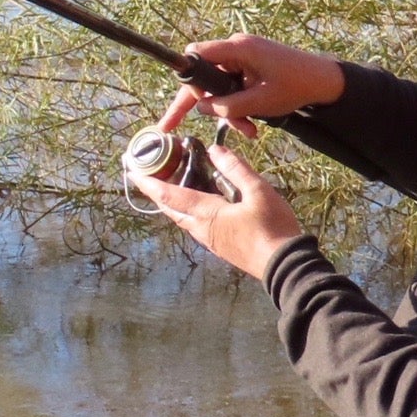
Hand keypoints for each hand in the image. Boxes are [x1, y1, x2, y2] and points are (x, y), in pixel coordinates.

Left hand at [126, 143, 301, 278]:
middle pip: (171, 209)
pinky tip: (196, 204)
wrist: (284, 266)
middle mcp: (202, 229)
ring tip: (169, 184)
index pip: (170, 195)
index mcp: (207, 214)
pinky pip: (194, 225)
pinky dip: (186, 211)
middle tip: (147, 174)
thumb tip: (214, 150)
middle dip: (156, 191)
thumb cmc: (272, 227)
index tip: (131, 171)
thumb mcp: (258, 191)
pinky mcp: (220, 247)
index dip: (149, 182)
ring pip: (182, 219)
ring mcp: (210, 240)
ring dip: (171, 202)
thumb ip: (235, 169)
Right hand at [157, 35, 345, 137]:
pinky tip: (251, 124)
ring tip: (247, 130)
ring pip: (219, 87)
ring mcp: (242, 58)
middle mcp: (236, 49)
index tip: (185, 103)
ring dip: (228, 111)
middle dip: (210, 105)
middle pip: (205, 77)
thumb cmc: (296, 86)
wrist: (325, 81)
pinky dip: (238, 106)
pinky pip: (232, 87)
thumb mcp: (260, 102)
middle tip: (196, 127)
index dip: (188, 78)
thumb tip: (200, 109)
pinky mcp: (248, 67)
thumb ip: (228, 106)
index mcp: (237, 49)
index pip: (196, 55)